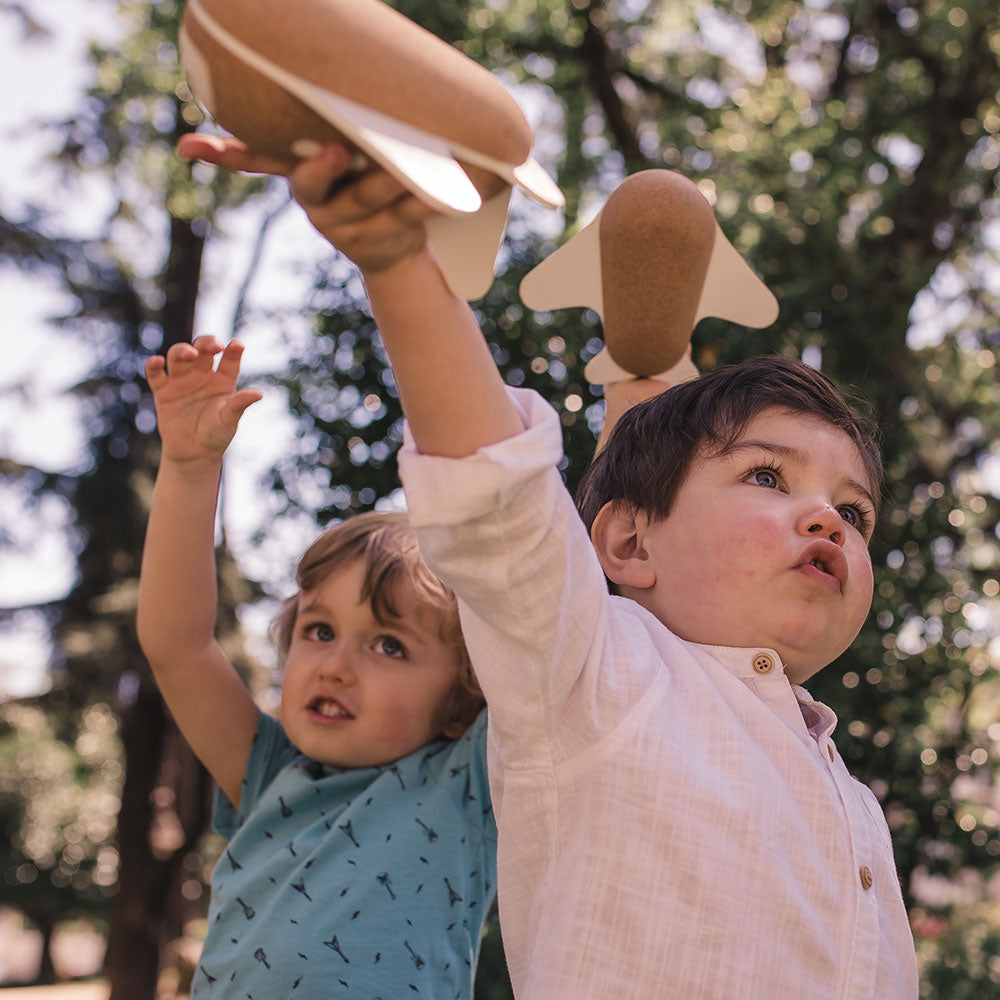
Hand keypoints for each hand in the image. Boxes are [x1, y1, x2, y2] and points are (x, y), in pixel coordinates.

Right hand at [145, 335, 261, 464]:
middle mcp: (202, 375)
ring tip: (189, 355)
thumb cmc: (216, 435)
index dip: (234, 350)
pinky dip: (153, 365)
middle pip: (203, 350)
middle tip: (213, 347)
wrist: (193, 454)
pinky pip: (156, 374)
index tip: (237, 345)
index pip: (229, 360)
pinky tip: (157, 361)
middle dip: (207, 343)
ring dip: (182, 351)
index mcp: (223, 380)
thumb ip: (239, 404)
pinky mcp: (164, 391)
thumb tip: (258, 394)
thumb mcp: (229, 419)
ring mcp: (182, 381)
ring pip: (179, 356)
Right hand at [177, 134, 436, 274]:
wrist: (394, 249)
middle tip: (336, 151)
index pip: (257, 161)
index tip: (198, 147)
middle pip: (314, 187)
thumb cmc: (364, 184)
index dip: (227, 155)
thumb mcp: (342, 161)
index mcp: (301, 179)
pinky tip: (435, 194)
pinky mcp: (382, 242)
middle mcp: (318, 206)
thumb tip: (322, 100)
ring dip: (386, 184)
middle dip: (323, 170)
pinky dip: (421, 205)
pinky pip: (403, 220)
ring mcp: (348, 229)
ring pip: (365, 201)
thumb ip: (327, 136)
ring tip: (406, 169)